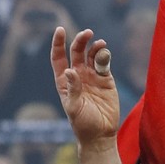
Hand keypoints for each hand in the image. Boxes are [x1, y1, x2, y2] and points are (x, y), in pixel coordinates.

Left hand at [50, 27, 120, 147]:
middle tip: (87, 33)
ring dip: (94, 46)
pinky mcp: (106, 79)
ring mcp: (92, 76)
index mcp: (65, 81)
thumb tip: (71, 70)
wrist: (100, 134)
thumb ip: (73, 89)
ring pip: (91, 54)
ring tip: (100, 44)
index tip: (60, 29)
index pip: (58, 57)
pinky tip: (105, 52)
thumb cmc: (82, 124)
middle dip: (80, 40)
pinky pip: (104, 63)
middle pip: (76, 51)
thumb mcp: (74, 108)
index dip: (58, 43)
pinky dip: (104, 55)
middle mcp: (78, 75)